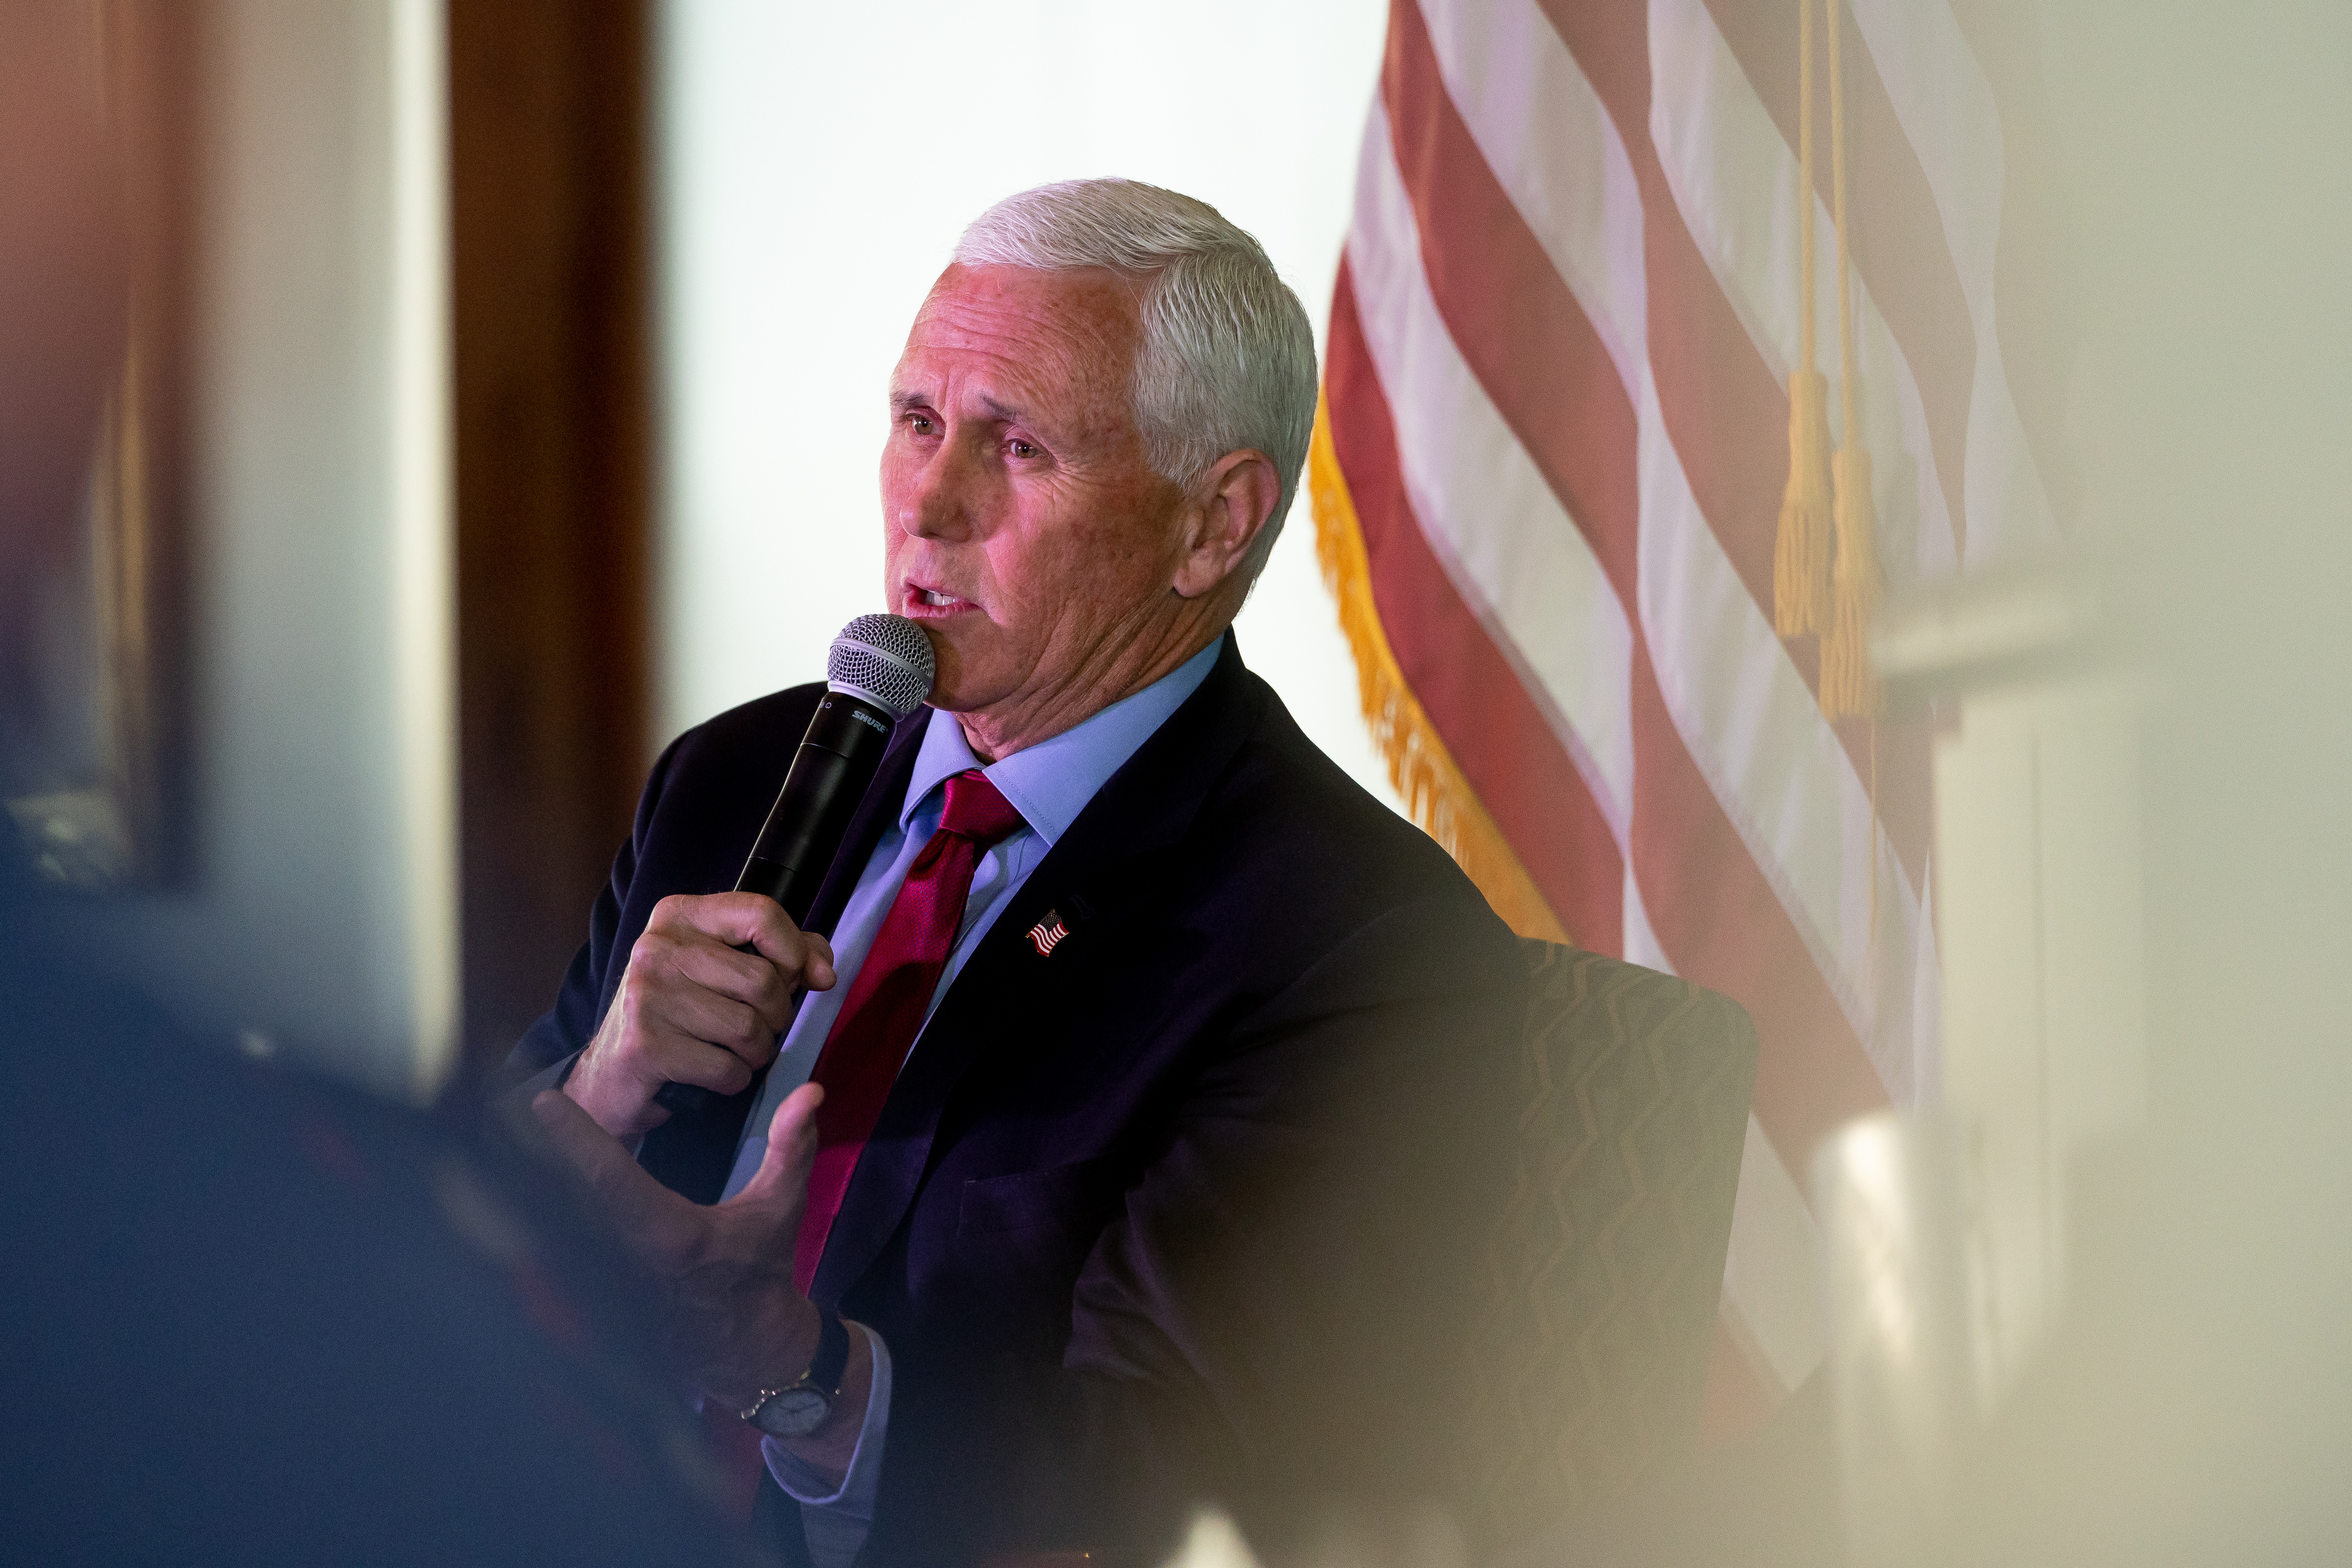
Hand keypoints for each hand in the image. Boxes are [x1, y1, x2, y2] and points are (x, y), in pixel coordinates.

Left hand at [530, 1084, 874, 1482]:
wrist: (746, 1351)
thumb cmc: (760, 1271)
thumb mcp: (781, 1208)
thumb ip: (792, 1147)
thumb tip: (812, 1090)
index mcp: (671, 1237)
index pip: (612, 1180)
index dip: (576, 1139)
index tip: (546, 1101)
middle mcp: (626, 1264)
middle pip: (560, 1201)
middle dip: (526, 1156)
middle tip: (496, 1109)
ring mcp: (603, 1289)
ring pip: (548, 1230)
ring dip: (521, 1187)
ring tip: (488, 1139)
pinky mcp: (590, 1303)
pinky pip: (552, 1255)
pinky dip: (530, 1222)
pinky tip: (505, 1191)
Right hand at [564, 892, 835, 1138]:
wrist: (614, 1072)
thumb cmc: (680, 1014)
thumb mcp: (724, 968)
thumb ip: (783, 954)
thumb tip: (823, 971)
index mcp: (680, 916)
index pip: (761, 913)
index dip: (796, 952)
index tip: (801, 979)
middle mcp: (658, 947)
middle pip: (763, 979)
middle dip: (776, 1015)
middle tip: (758, 1027)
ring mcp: (647, 995)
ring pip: (749, 1028)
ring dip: (757, 1051)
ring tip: (735, 1050)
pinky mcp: (645, 1045)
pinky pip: (727, 1068)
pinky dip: (733, 1079)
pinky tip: (712, 1072)